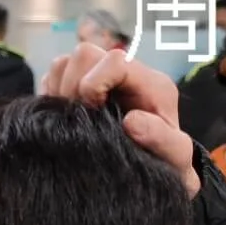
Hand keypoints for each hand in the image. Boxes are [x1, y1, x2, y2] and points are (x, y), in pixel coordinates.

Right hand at [43, 43, 201, 198]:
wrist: (154, 170)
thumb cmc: (165, 161)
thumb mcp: (174, 155)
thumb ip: (161, 139)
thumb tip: (131, 121)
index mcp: (150, 83)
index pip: (114, 60)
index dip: (95, 83)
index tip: (93, 112)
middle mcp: (123, 73)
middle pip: (83, 54)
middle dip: (73, 86)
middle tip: (78, 117)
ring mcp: (99, 77)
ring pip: (63, 64)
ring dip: (60, 91)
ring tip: (70, 119)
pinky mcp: (79, 87)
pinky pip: (51, 79)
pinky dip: (51, 97)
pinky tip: (64, 118)